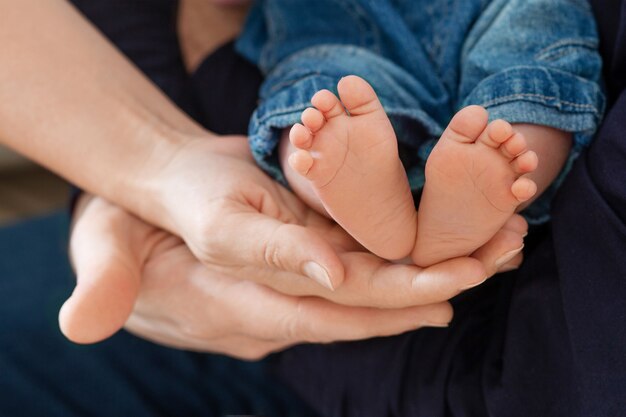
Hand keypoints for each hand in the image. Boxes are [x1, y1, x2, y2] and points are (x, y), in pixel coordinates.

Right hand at [60, 195, 523, 357]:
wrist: (141, 213)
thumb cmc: (120, 225)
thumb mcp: (103, 245)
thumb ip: (109, 281)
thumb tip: (94, 322)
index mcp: (223, 309)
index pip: (303, 316)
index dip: (362, 308)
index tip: (430, 295)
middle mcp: (263, 316)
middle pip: (349, 311)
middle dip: (413, 295)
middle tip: (479, 272)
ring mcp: (282, 300)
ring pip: (360, 298)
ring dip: (418, 282)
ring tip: (478, 262)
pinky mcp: (294, 278)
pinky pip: (352, 282)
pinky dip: (394, 270)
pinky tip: (436, 261)